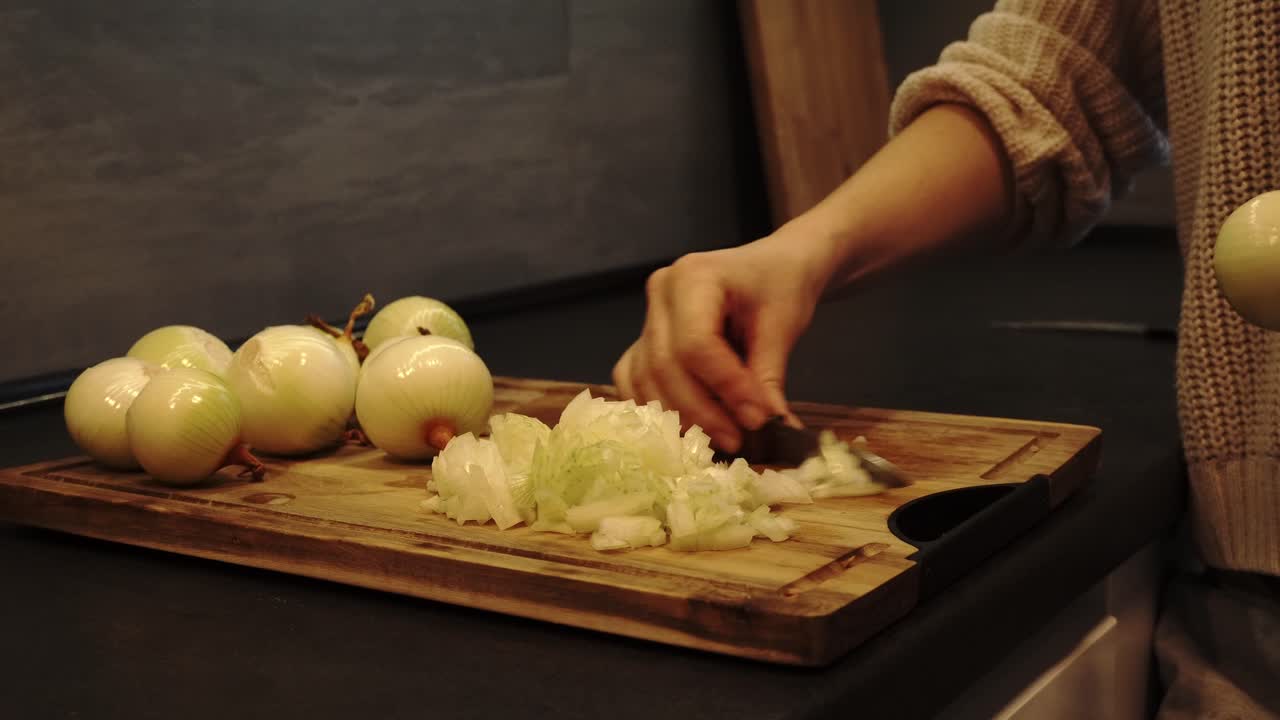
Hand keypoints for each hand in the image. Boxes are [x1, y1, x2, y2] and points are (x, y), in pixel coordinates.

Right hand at [612, 230, 828, 451]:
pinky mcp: (643, 340)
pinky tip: (687, 426)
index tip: (757, 418)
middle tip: (739, 439)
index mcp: (694, 276)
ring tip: (721, 437)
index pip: (696, 343)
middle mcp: (660, 294)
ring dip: (681, 417)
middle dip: (702, 410)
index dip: (725, 387)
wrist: (773, 268)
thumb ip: (768, 377)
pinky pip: (633, 380)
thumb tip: (769, 429)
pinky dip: (656, 408)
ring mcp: (646, 317)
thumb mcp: (784, 325)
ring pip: (646, 379)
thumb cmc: (781, 285)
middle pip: (666, 365)